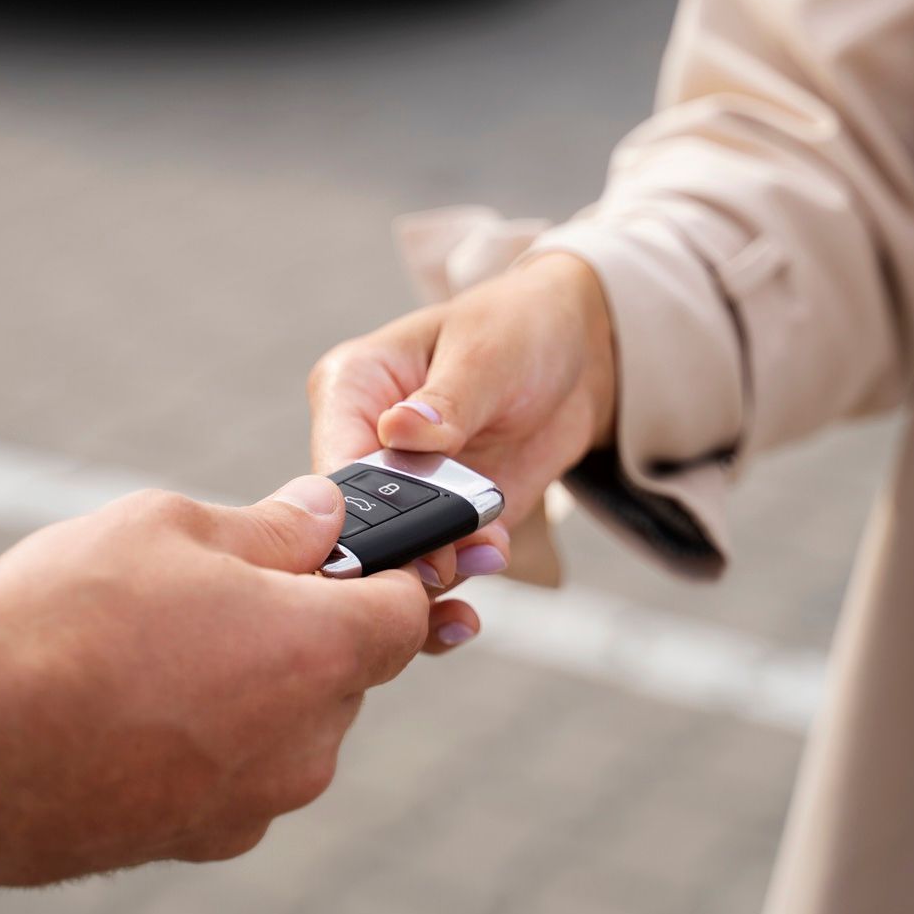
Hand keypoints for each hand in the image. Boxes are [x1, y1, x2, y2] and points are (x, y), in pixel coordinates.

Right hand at [0, 476, 427, 884]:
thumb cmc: (71, 619)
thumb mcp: (170, 527)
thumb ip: (267, 526)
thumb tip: (321, 517)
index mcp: (319, 651)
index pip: (404, 611)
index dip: (382, 571)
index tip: (340, 548)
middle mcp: (306, 742)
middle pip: (345, 669)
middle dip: (305, 622)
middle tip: (224, 582)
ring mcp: (253, 803)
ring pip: (289, 723)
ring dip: (254, 681)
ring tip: (161, 639)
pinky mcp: (196, 841)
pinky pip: (236, 772)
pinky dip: (209, 735)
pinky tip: (137, 698)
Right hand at [308, 252, 615, 641]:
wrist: (580, 353)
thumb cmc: (519, 327)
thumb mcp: (486, 351)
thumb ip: (447, 401)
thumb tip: (401, 430)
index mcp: (350, 389)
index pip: (332, 467)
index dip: (357, 517)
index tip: (399, 545)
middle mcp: (363, 445)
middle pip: (354, 528)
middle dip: (398, 558)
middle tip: (445, 567)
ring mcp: (403, 492)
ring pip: (390, 564)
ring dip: (436, 578)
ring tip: (489, 554)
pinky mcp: (444, 523)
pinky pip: (435, 573)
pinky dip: (458, 587)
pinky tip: (490, 569)